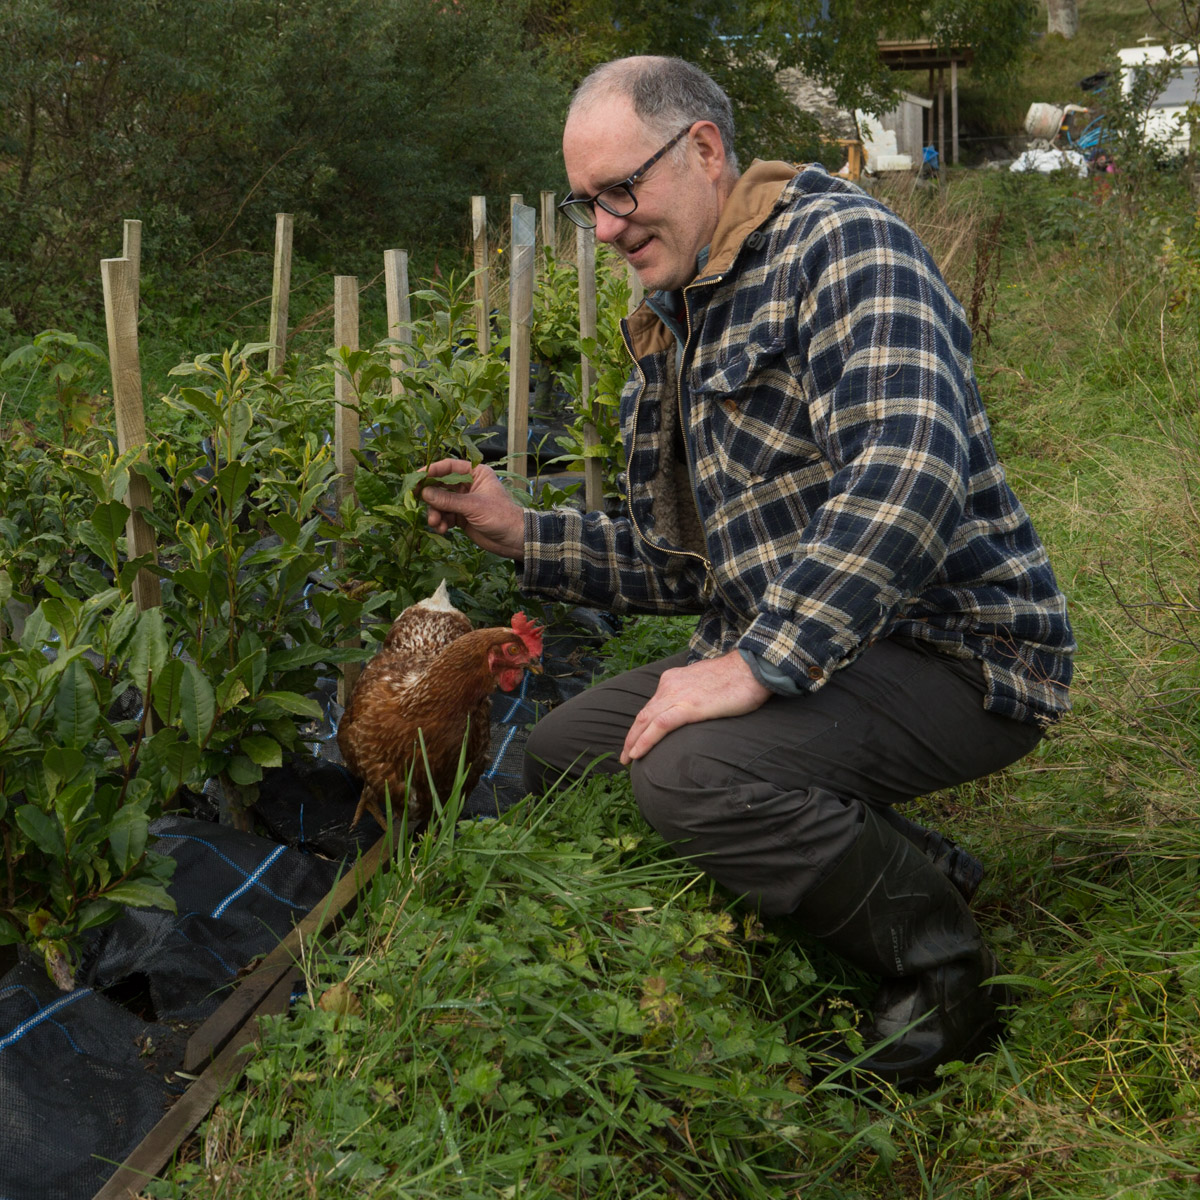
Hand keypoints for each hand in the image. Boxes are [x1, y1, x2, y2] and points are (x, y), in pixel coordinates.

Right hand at [421, 459, 525, 559]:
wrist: (514, 540)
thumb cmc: (500, 516)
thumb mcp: (474, 506)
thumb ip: (448, 500)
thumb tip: (424, 493)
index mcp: (475, 473)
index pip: (449, 467)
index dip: (432, 471)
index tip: (416, 478)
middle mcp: (468, 485)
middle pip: (441, 485)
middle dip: (431, 496)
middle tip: (416, 501)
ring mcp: (463, 501)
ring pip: (440, 503)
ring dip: (435, 513)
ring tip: (436, 523)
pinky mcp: (461, 516)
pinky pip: (444, 516)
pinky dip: (441, 522)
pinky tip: (442, 529)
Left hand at [620, 651, 770, 763]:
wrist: (752, 667)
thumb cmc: (737, 678)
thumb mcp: (707, 684)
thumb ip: (694, 695)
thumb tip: (692, 709)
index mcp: (674, 679)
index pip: (652, 706)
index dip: (642, 725)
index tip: (636, 740)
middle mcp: (670, 685)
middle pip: (644, 714)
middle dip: (632, 736)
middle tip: (624, 756)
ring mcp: (678, 695)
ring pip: (646, 721)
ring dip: (633, 742)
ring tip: (627, 759)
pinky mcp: (688, 707)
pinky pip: (659, 726)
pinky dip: (645, 740)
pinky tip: (637, 754)